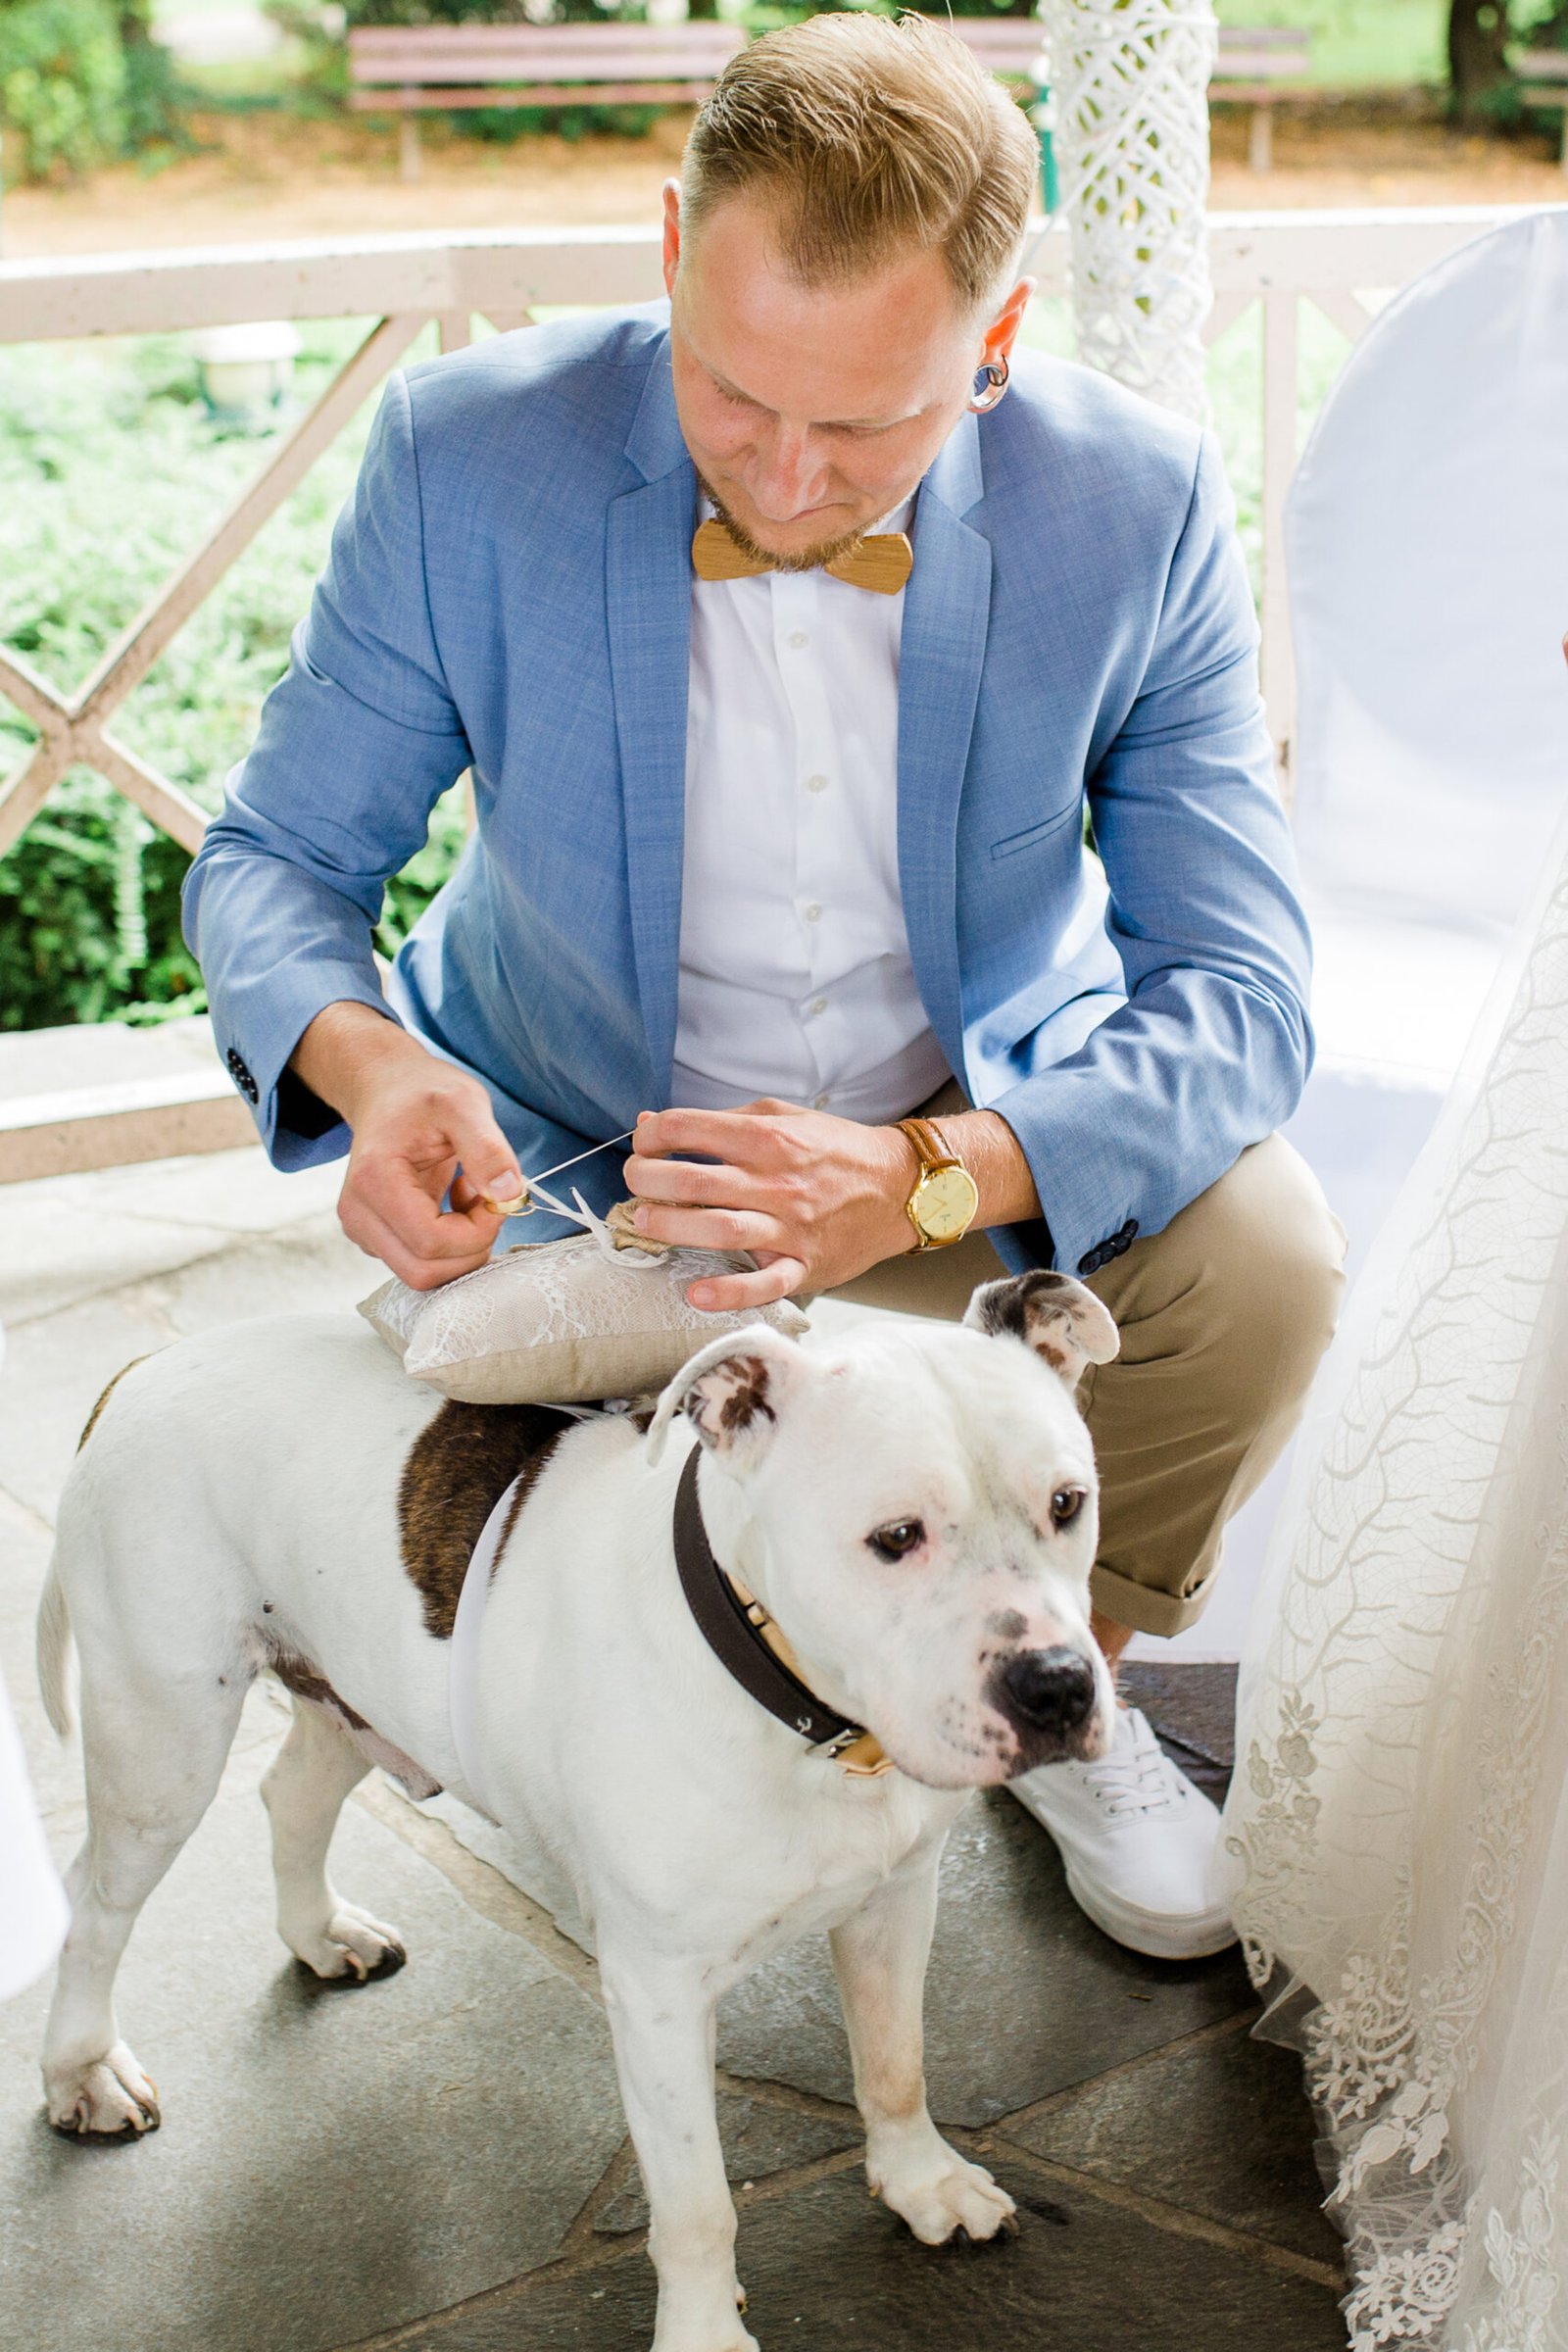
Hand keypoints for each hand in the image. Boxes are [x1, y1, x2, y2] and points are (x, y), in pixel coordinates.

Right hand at [292, 1004, 520, 1289]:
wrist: (387, 1089)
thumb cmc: (423, 1092)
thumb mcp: (464, 1103)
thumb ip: (488, 1148)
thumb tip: (508, 1194)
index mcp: (374, 1180)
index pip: (431, 1242)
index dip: (477, 1231)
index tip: (496, 1197)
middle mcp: (358, 1213)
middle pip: (424, 1271)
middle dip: (470, 1247)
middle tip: (487, 1202)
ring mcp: (363, 1230)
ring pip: (423, 1274)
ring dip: (462, 1246)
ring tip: (470, 1196)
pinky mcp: (376, 1237)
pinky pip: (420, 1262)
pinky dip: (450, 1245)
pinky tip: (455, 1203)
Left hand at [624, 1098, 915, 1311]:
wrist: (901, 1187)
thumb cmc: (835, 1149)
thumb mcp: (783, 1117)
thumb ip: (720, 1120)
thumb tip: (653, 1122)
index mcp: (768, 1137)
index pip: (691, 1128)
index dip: (653, 1136)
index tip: (644, 1144)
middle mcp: (776, 1181)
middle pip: (694, 1180)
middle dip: (648, 1178)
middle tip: (633, 1182)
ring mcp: (791, 1226)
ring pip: (720, 1228)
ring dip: (673, 1227)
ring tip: (646, 1222)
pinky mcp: (805, 1264)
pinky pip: (765, 1284)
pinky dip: (729, 1293)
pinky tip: (696, 1294)